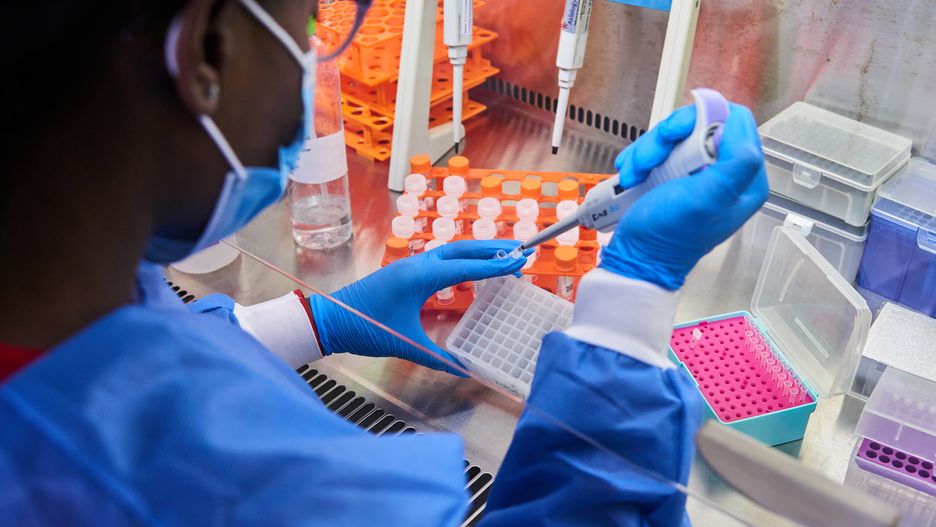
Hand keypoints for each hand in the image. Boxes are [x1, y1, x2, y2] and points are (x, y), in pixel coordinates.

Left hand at [309, 240, 528, 373]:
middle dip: (494, 249)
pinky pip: (443, 259)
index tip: (521, 261)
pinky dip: (464, 259)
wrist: (331, 319)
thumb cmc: (364, 328)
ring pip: (453, 251)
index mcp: (420, 277)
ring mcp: (412, 265)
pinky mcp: (407, 271)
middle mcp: (418, 264)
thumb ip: (437, 358)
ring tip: (505, 255)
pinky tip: (474, 268)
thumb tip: (465, 371)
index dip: (496, 266)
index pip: (466, 267)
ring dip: (480, 251)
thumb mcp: (404, 344)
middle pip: (463, 249)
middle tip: (521, 249)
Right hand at [601, 102, 767, 289]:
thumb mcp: (707, 200)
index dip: (706, 119)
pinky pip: (660, 149)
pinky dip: (642, 158)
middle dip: (670, 136)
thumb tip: (734, 127)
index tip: (678, 134)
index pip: (737, 123)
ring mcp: (699, 173)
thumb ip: (735, 163)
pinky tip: (633, 175)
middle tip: (652, 157)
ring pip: (677, 135)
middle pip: (702, 124)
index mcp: (745, 179)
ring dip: (650, 149)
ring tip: (637, 172)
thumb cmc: (670, 236)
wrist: (637, 257)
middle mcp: (726, 173)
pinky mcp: (676, 174)